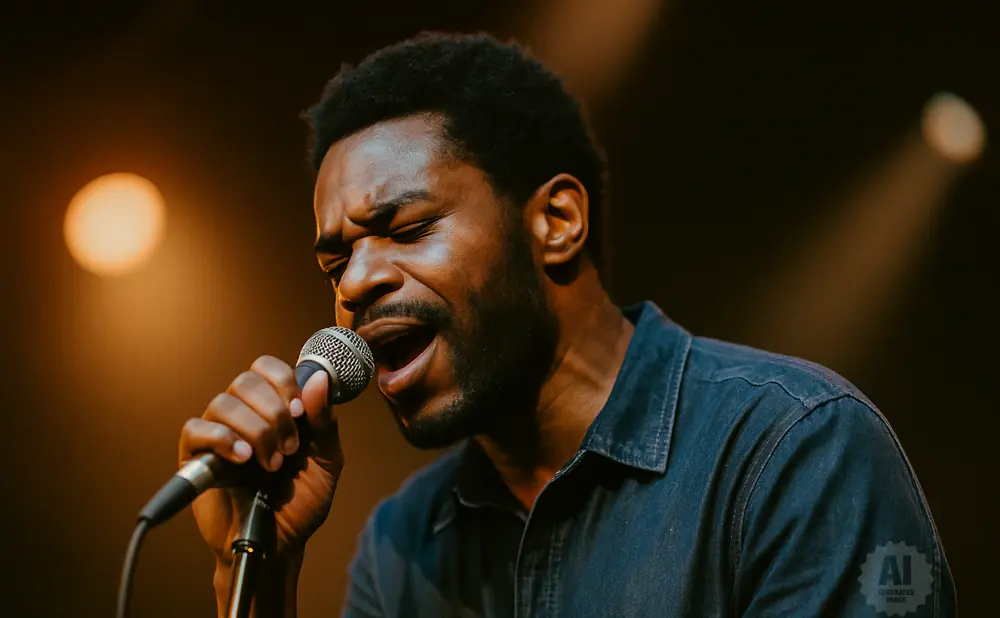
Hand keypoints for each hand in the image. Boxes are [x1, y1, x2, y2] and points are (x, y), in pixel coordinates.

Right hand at [179, 355, 342, 566]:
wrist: (281, 544)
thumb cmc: (302, 502)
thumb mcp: (326, 461)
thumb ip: (324, 422)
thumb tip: (318, 379)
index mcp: (273, 408)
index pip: (267, 368)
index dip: (283, 382)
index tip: (300, 412)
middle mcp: (244, 415)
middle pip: (245, 381)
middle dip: (274, 411)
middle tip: (290, 447)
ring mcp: (218, 435)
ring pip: (223, 403)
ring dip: (255, 431)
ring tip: (271, 463)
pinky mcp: (196, 458)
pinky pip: (195, 429)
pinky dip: (222, 439)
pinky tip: (243, 459)